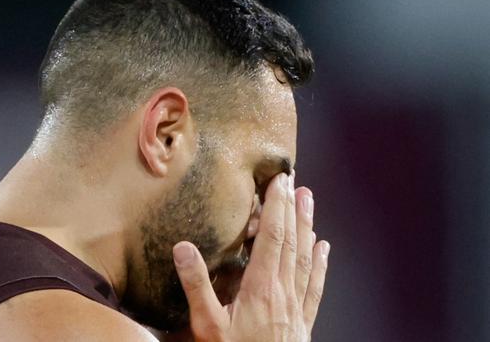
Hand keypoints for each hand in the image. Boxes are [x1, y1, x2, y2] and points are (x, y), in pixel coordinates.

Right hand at [172, 173, 328, 340]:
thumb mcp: (206, 325)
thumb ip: (196, 286)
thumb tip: (183, 247)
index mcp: (261, 288)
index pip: (272, 238)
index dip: (276, 207)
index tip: (279, 182)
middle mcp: (283, 292)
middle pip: (291, 242)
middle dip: (292, 209)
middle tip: (295, 182)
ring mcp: (295, 307)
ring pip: (305, 259)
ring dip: (307, 228)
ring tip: (309, 202)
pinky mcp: (302, 323)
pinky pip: (314, 286)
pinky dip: (320, 264)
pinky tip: (324, 249)